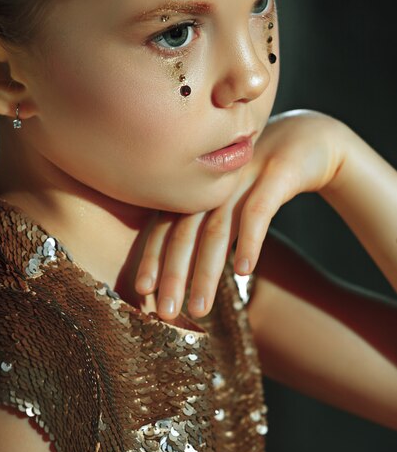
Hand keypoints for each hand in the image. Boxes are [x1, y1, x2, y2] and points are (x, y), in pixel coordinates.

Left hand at [134, 109, 347, 320]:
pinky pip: (259, 211)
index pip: (167, 225)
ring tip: (199, 309)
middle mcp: (215, 182)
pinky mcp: (277, 174)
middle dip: (173, 274)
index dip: (153, 257)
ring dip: (206, 271)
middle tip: (164, 312)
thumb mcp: (232, 199)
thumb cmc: (263, 178)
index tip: (141, 291)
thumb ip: (210, 225)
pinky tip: (244, 272)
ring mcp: (244, 176)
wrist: (311, 138)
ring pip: (218, 229)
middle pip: (185, 231)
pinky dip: (249, 241)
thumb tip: (187, 268)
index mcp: (200, 188)